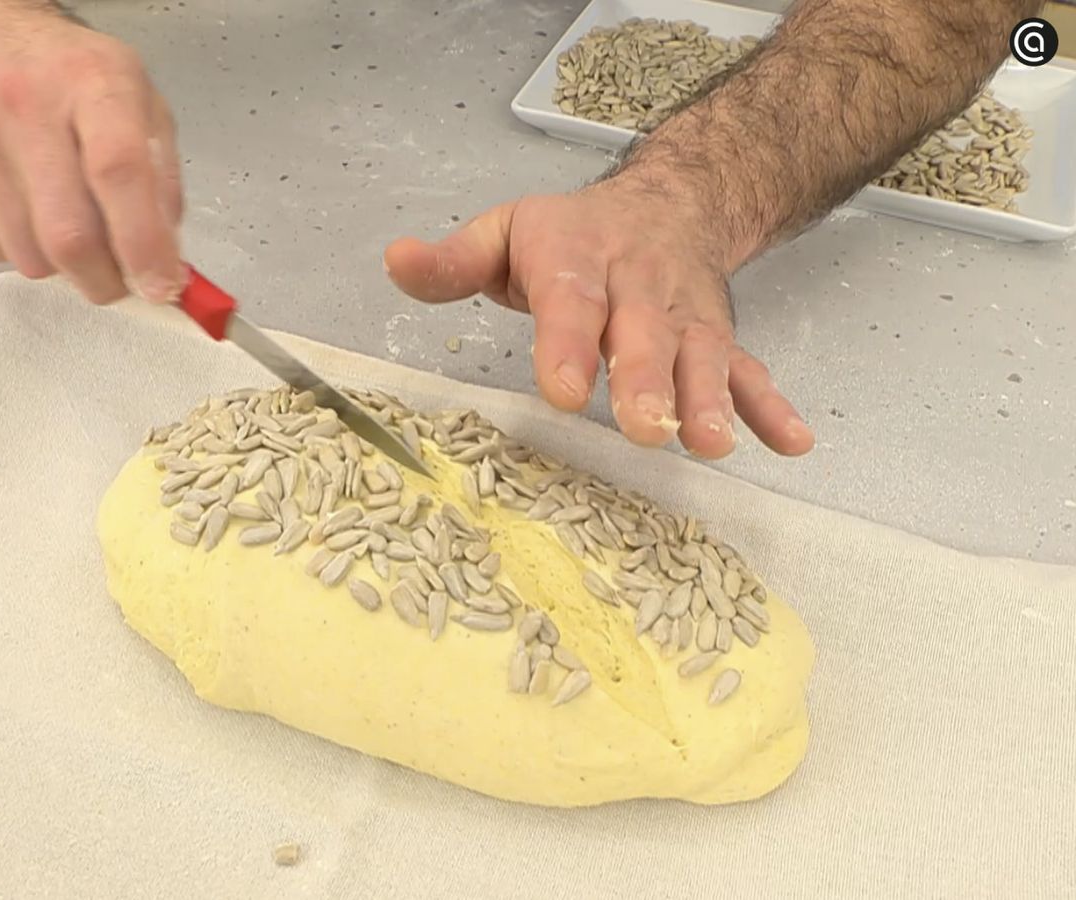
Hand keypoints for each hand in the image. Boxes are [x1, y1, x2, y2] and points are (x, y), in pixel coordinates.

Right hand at [0, 2, 182, 302]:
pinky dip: (17, 250)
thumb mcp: (139, 100)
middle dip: (104, 280)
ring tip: (67, 226)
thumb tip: (168, 259)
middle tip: (118, 281)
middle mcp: (25, 105)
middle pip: (69, 234)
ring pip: (28, 255)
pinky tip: (24, 211)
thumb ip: (163, 178)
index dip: (145, 244)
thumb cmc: (66, 73)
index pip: (120, 173)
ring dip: (61, 266)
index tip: (161, 285)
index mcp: (93, 83)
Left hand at [384, 173, 813, 458]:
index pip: (571, 301)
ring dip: (711, 400)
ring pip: (703, 355)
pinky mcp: (719, 338)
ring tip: (713, 443)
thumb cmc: (570, 235)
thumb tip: (396, 262)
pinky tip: (789, 443)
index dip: (569, 345)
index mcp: (577, 258)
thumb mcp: (505, 232)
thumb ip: (453, 262)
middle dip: (647, 381)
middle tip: (646, 428)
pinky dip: (770, 407)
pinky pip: (749, 370)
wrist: (666, 202)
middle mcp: (639, 286)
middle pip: (645, 333)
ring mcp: (687, 315)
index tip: (565, 391)